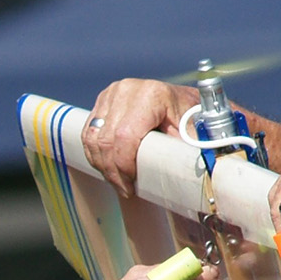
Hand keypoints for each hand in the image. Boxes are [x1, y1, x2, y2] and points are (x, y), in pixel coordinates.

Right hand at [83, 79, 199, 197]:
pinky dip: (95, 154)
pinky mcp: (103, 100)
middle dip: (111, 171)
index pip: (125, 136)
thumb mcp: (191, 134)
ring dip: (101, 164)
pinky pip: (89, 132)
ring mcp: (111, 93)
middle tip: (124, 189)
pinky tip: (107, 167)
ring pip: (93, 138)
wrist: (182, 100)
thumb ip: (181, 153)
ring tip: (117, 182)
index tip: (131, 185)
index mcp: (151, 95)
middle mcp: (127, 90)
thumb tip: (174, 178)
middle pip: (106, 139)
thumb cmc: (189, 119)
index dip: (124, 165)